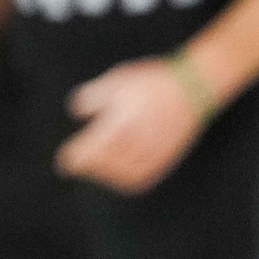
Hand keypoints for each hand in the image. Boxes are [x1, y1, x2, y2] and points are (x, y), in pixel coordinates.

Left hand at [55, 58, 204, 194]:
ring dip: (105, 175)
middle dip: (88, 167)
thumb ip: (94, 96)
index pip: (93, 147)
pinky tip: (118, 173)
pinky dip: (127, 179)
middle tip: (75, 164)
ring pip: (124, 173)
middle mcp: (138, 140)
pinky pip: (144, 176)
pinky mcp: (166, 157)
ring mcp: (154, 150)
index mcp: (123, 120)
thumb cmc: (153, 81)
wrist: (194, 86)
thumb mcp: (118, 80)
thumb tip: (76, 110)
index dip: (76, 157)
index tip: (64, 160)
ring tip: (94, 168)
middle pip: (106, 163)